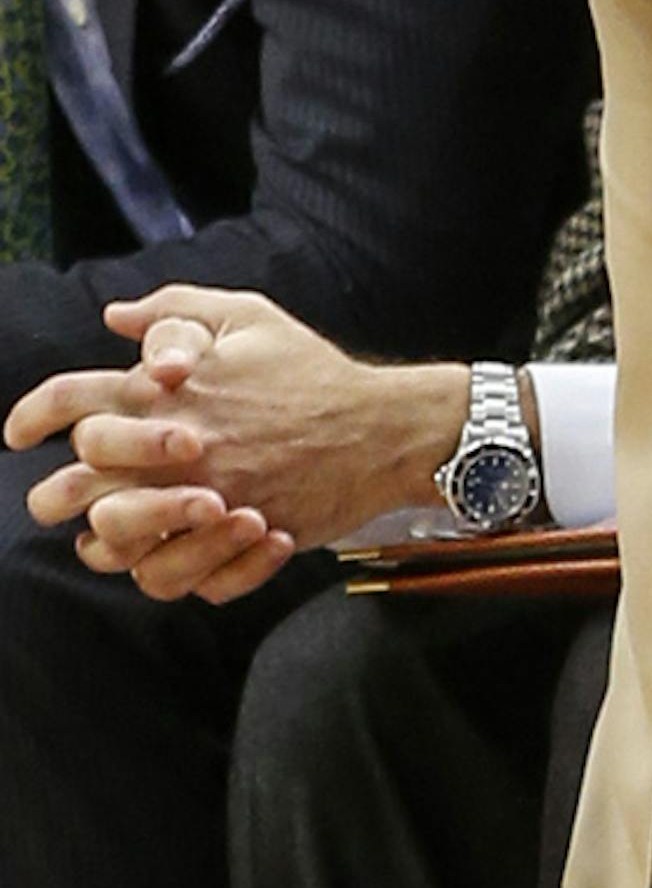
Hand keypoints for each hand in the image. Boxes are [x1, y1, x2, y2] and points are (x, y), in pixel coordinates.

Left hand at [9, 292, 468, 606]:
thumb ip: (175, 309)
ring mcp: (204, 500)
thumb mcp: (247, 316)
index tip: (16, 433)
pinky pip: (174, 578)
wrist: (380, 430)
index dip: (33, 416)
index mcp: (170, 389)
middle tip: (53, 497)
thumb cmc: (311, 371)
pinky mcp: (234, 540)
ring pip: (117, 543)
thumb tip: (113, 316)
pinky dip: (164, 571)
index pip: (73, 399)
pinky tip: (164, 553)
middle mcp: (176, 447)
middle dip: (53, 494)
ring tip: (106, 534)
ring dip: (103, 541)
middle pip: (76, 484)